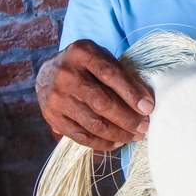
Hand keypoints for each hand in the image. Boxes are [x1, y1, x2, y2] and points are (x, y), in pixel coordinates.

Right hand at [36, 40, 153, 150]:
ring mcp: (56, 98)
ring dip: (118, 134)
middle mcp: (66, 75)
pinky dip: (102, 143)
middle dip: (127, 119)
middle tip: (144, 127)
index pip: (110, 74)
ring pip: (93, 123)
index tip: (148, 108)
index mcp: (81, 53)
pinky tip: (117, 142)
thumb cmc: (84, 66)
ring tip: (134, 136)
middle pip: (102, 103)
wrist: (47, 73)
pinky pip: (80, 136)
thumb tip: (146, 103)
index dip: (131, 94)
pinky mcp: (51, 117)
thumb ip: (123, 75)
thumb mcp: (102, 58)